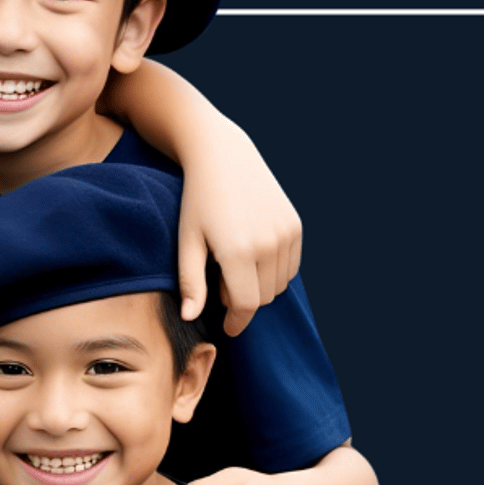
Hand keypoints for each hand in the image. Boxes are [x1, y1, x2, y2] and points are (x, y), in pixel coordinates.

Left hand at [177, 129, 300, 335]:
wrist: (223, 157)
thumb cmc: (198, 201)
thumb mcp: (188, 241)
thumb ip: (191, 282)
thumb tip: (189, 318)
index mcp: (238, 251)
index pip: (246, 305)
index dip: (237, 321)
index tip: (227, 327)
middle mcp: (268, 244)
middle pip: (263, 297)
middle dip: (242, 299)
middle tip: (220, 279)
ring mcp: (286, 234)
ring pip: (279, 284)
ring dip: (259, 285)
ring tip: (234, 263)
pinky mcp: (296, 225)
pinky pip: (291, 266)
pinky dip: (275, 270)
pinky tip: (253, 253)